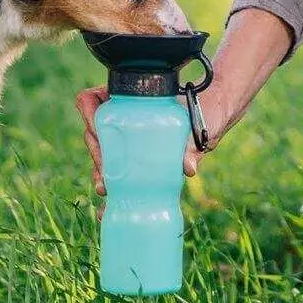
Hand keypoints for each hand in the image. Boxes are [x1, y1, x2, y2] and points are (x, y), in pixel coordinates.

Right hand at [75, 86, 228, 196]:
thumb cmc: (203, 108)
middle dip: (96, 153)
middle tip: (105, 171)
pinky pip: (116, 170)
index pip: (92, 100)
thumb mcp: (198, 119)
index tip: (99, 131)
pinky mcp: (135, 158)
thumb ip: (192, 141)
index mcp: (129, 97)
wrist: (213, 118)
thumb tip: (187, 168)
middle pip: (94, 132)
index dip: (88, 114)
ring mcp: (127, 137)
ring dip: (99, 172)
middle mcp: (123, 116)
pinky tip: (108, 205)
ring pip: (101, 153)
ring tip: (105, 189)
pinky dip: (111, 186)